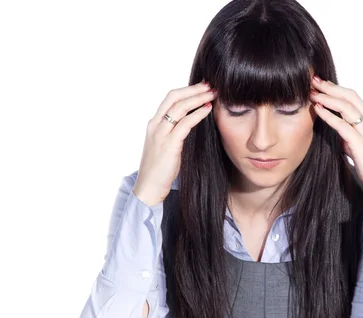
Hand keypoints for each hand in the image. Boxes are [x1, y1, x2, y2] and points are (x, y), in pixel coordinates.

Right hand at [133, 81, 217, 205]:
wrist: (149, 187)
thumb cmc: (161, 170)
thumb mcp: (167, 146)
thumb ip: (176, 133)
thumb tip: (194, 123)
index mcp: (154, 124)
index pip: (170, 98)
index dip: (187, 90)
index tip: (203, 86)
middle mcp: (155, 125)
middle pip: (174, 97)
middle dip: (193, 89)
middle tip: (210, 84)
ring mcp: (160, 134)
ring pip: (179, 107)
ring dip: (198, 98)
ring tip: (213, 94)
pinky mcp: (168, 145)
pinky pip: (184, 124)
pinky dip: (197, 114)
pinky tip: (208, 109)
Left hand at [309, 75, 362, 207]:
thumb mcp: (360, 149)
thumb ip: (350, 139)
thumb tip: (338, 133)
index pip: (354, 98)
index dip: (337, 89)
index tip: (321, 84)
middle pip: (350, 97)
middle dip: (331, 87)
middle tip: (314, 80)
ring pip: (347, 107)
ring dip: (328, 97)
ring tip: (312, 93)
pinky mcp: (360, 145)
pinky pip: (342, 125)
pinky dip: (329, 115)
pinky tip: (317, 109)